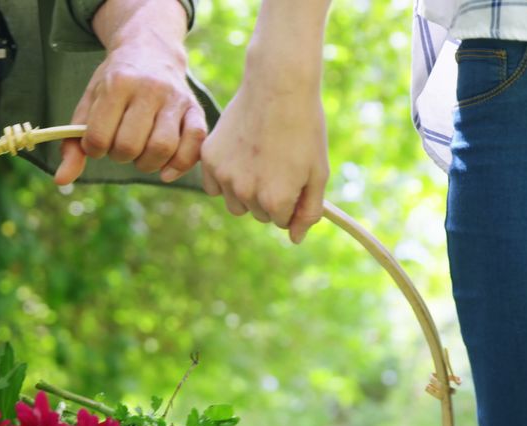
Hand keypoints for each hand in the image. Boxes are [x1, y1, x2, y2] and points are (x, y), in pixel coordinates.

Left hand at [54, 0, 206, 184]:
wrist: (150, 50)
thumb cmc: (114, 83)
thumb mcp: (88, 104)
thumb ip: (73, 143)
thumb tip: (61, 180)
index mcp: (117, 84)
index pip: (99, 137)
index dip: (93, 149)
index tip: (97, 141)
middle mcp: (149, 89)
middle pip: (130, 146)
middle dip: (120, 156)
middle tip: (120, 146)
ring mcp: (175, 99)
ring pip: (162, 148)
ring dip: (147, 164)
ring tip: (141, 155)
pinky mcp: (195, 109)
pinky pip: (195, 143)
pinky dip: (180, 164)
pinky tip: (166, 170)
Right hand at [201, 64, 328, 243]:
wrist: (278, 86)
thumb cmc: (305, 128)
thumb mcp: (318, 172)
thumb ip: (309, 211)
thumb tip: (295, 239)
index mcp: (276, 201)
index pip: (283, 221)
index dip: (292, 199)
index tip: (296, 174)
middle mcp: (246, 194)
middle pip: (259, 214)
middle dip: (270, 196)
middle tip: (279, 162)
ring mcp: (224, 177)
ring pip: (236, 204)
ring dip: (246, 192)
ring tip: (260, 160)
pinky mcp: (208, 159)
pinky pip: (214, 187)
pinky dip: (225, 179)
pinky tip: (240, 156)